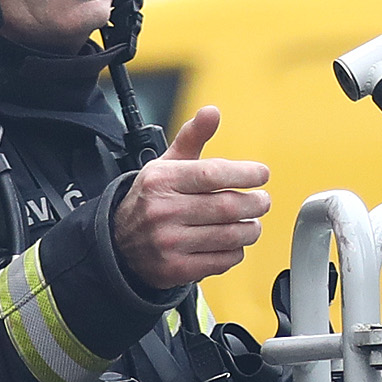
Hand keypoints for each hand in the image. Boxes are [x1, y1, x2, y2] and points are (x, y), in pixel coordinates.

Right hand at [114, 105, 272, 292]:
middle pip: (227, 207)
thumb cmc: (151, 199)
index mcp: (161, 180)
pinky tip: (233, 243)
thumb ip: (192, 137)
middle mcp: (162, 211)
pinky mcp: (176, 269)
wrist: (118, 244)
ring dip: (250, 229)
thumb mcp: (166, 165)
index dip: (244, 174)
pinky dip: (236, 251)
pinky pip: (222, 260)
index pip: (212, 174)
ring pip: (229, 236)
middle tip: (262, 201)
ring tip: (252, 223)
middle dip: (254, 204)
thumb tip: (212, 112)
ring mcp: (169, 243)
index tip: (261, 175)